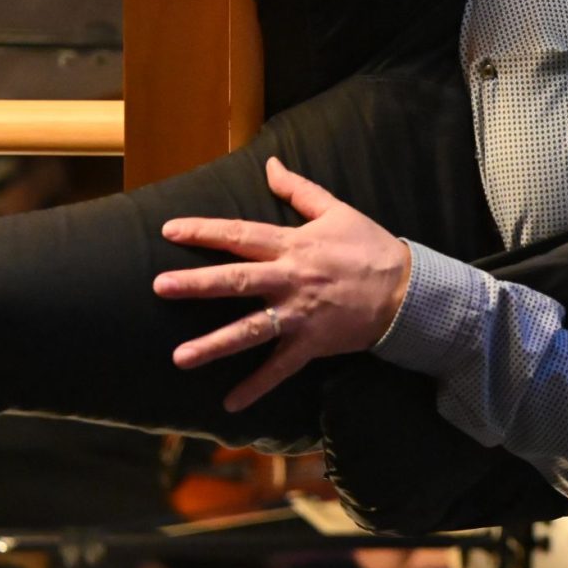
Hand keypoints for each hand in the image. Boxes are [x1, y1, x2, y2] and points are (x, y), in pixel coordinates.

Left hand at [156, 157, 412, 412]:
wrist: (407, 290)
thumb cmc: (369, 247)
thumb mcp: (336, 210)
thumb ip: (298, 189)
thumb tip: (270, 164)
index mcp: (293, 245)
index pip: (241, 235)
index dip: (204, 231)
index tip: (169, 230)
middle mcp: (291, 279)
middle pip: (238, 280)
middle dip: (198, 284)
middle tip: (160, 287)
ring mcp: (300, 314)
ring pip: (252, 329)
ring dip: (215, 344)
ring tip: (180, 357)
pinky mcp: (312, 343)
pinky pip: (280, 368)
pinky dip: (257, 386)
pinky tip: (230, 403)